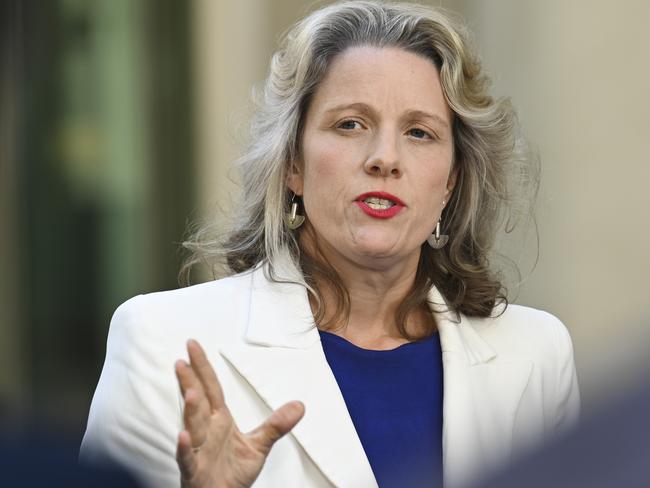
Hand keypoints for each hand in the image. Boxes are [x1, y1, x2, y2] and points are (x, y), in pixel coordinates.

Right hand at [175, 339, 304, 487]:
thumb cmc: (233, 473)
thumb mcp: (259, 446)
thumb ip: (276, 425)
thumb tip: (300, 405)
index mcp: (218, 421)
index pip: (211, 388)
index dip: (203, 367)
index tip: (193, 345)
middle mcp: (205, 431)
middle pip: (198, 401)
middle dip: (190, 380)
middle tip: (182, 360)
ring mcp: (198, 451)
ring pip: (193, 427)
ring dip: (191, 410)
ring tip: (190, 392)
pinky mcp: (194, 471)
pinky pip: (188, 459)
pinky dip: (184, 448)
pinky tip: (183, 436)